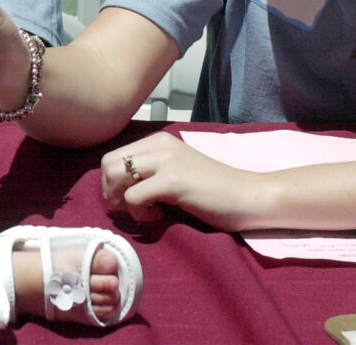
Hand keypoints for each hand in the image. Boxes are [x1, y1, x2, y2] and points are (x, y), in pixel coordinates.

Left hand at [101, 132, 264, 230]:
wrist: (247, 196)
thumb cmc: (212, 190)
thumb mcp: (174, 171)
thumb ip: (149, 172)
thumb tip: (115, 188)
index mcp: (158, 140)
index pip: (112, 157)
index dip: (113, 184)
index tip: (131, 200)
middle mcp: (159, 144)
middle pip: (108, 165)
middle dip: (112, 192)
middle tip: (134, 209)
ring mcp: (166, 160)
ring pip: (115, 177)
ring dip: (124, 202)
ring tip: (149, 211)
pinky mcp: (173, 180)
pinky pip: (133, 197)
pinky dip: (140, 213)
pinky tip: (161, 215)